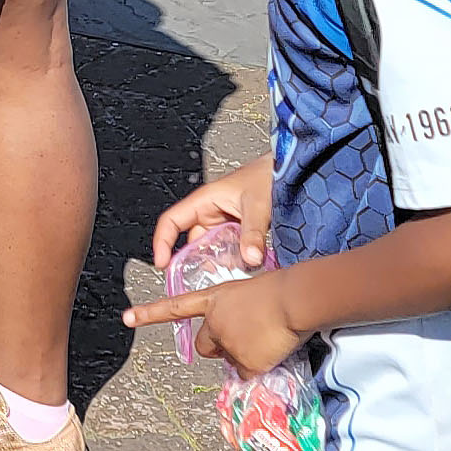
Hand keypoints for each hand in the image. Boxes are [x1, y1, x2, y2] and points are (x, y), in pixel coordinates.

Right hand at [144, 154, 273, 274]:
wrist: (289, 171)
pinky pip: (229, 249)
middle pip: (193, 243)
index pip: (171, 222)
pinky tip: (245, 266)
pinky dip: (234, 260)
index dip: (162, 243)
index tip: (162, 264)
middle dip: (197, 262)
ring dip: (219, 262)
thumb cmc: (267, 174)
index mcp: (204, 200)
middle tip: (204, 279)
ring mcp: (225, 222)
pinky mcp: (239, 230)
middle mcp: (211, 212)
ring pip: (212, 249)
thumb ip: (253, 234)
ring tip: (230, 274)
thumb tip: (250, 258)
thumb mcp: (258, 205)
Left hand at [147, 273, 309, 380]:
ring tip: (264, 338)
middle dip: (217, 347)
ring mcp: (227, 343)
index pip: (176, 307)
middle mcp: (214, 322)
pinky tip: (269, 351)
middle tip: (242, 340)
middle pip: (203, 346)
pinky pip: (246, 373)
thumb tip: (242, 332)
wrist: (294, 299)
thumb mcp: (249, 293)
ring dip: (243, 355)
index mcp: (214, 299)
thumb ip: (236, 311)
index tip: (127, 318)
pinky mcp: (243, 362)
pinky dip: (258, 367)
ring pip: (230, 360)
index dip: (150, 314)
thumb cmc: (281, 289)